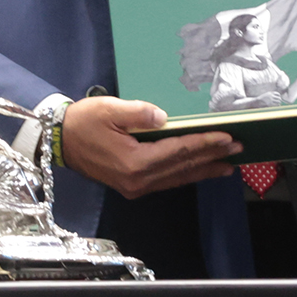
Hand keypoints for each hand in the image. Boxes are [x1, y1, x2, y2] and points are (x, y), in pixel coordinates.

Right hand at [59, 96, 240, 197]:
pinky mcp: (132, 186)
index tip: (227, 137)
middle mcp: (138, 180)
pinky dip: (186, 175)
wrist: (59, 141)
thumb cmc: (83, 122)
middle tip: (238, 149)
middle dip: (212, 157)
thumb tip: (165, 118)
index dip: (205, 143)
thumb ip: (139, 113)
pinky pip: (167, 181)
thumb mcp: (109, 109)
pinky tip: (199, 171)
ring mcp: (135, 187)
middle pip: (183, 167)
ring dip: (204, 170)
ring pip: (178, 178)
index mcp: (134, 162)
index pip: (179, 152)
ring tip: (228, 164)